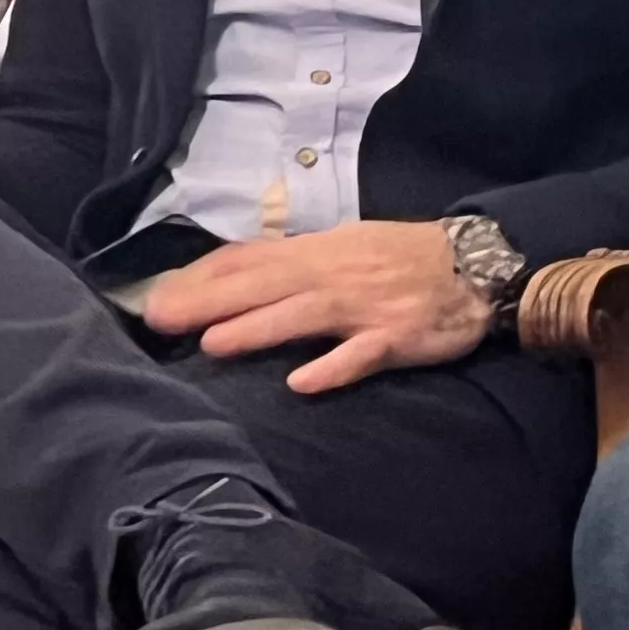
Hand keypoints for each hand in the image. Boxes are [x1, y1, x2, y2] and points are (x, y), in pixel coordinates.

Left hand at [139, 221, 488, 393]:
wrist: (472, 263)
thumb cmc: (394, 256)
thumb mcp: (336, 246)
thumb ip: (286, 261)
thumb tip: (228, 271)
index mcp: (312, 252)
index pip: (246, 260)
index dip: (200, 277)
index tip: (156, 294)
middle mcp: (330, 276)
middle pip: (261, 286)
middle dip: (208, 301)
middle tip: (158, 318)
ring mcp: (362, 307)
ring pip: (301, 317)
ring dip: (256, 330)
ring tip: (212, 344)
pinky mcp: (395, 337)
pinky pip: (360, 355)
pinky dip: (332, 368)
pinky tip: (302, 383)